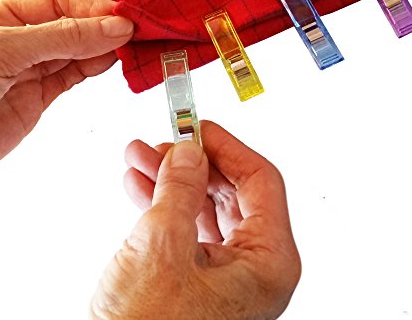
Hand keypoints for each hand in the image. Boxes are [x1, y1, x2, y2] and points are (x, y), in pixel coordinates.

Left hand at [0, 0, 132, 158]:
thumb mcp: (8, 51)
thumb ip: (65, 37)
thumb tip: (115, 26)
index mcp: (6, 13)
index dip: (94, 4)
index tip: (123, 16)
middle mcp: (24, 36)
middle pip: (76, 21)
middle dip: (107, 23)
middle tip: (140, 29)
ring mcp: (35, 65)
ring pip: (82, 48)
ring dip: (110, 46)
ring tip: (136, 45)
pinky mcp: (43, 93)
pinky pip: (78, 74)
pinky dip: (101, 67)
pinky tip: (117, 61)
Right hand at [91, 121, 300, 318]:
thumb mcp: (161, 248)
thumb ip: (180, 190)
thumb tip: (188, 153)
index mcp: (270, 261)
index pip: (260, 181)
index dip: (227, 148)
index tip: (199, 128)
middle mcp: (256, 268)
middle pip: (231, 192)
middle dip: (193, 164)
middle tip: (165, 143)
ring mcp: (229, 276)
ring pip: (206, 209)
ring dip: (173, 181)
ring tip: (142, 158)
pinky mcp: (201, 282)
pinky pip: (189, 230)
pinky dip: (165, 206)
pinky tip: (142, 186)